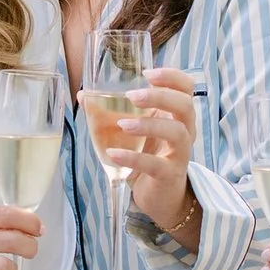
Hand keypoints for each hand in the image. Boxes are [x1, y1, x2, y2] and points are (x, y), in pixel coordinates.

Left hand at [87, 66, 200, 237]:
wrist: (159, 196)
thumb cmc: (147, 155)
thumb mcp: (130, 131)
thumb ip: (109, 112)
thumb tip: (83, 94)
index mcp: (176, 114)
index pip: (186, 87)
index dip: (172, 76)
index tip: (147, 73)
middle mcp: (184, 130)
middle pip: (185, 105)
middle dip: (160, 96)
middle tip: (132, 96)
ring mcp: (180, 153)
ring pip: (177, 132)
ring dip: (149, 125)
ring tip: (123, 125)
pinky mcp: (170, 175)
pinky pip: (156, 165)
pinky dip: (133, 158)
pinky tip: (112, 153)